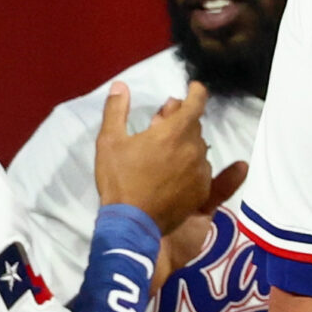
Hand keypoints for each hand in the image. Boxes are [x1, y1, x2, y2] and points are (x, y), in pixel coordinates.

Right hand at [95, 80, 219, 233]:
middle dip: (181, 121)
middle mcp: (194, 150)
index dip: (197, 92)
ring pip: (198, 149)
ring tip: (166, 152)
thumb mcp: (109, 142)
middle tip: (162, 124)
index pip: (196, 103)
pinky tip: (177, 170)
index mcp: (174, 133)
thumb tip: (120, 85)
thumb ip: (116, 110)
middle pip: (194, 127)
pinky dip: (192, 166)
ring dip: (186, 145)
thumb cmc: (119, 181)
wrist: (131, 226)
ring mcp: (201, 172)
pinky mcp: (202, 193)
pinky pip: (202, 171)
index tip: (193, 87)